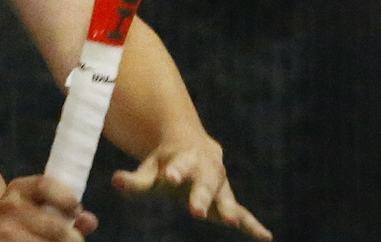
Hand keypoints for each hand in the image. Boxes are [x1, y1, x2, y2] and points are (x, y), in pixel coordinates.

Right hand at [0, 175, 98, 241]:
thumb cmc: (11, 226)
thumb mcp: (31, 210)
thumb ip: (62, 211)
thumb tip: (90, 220)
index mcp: (16, 190)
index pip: (45, 185)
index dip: (67, 198)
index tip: (77, 209)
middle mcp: (7, 209)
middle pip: (56, 227)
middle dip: (73, 238)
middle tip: (76, 241)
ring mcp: (3, 233)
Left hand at [112, 137, 271, 240]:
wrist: (195, 148)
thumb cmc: (168, 163)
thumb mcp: (151, 168)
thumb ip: (135, 179)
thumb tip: (115, 181)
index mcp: (186, 158)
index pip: (180, 165)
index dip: (176, 170)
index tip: (170, 176)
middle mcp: (207, 170)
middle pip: (205, 183)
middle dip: (201, 196)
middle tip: (196, 211)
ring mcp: (221, 186)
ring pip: (225, 197)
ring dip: (229, 210)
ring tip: (233, 222)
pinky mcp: (229, 200)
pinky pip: (244, 213)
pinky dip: (253, 225)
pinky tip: (265, 237)